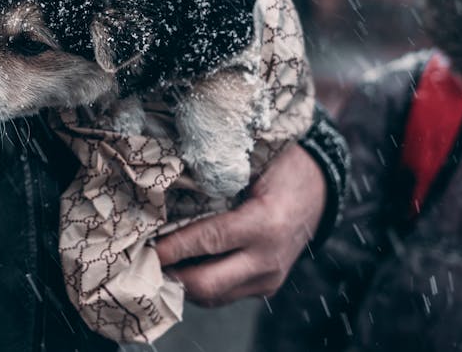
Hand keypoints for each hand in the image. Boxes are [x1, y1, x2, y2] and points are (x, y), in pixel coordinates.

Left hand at [154, 144, 325, 305]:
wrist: (320, 188)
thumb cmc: (281, 166)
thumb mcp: (249, 166)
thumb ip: (212, 183)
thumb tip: (163, 193)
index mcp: (265, 224)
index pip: (208, 241)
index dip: (171, 247)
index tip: (143, 246)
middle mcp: (268, 259)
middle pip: (206, 284)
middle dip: (169, 273)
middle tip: (141, 258)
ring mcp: (269, 279)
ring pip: (212, 296)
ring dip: (181, 282)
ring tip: (156, 261)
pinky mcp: (266, 287)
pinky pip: (224, 295)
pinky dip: (199, 283)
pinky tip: (182, 264)